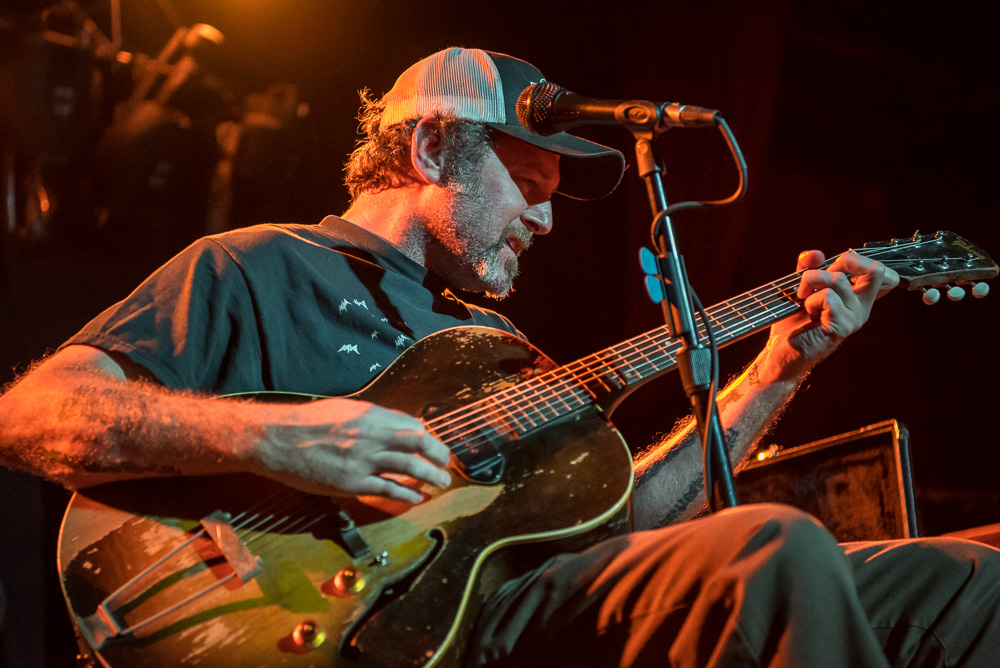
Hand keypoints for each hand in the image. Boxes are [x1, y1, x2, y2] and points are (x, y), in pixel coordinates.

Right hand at [251, 397, 451, 503]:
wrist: (277, 439)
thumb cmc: (307, 422)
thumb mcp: (345, 410)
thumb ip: (374, 417)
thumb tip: (402, 424)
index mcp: (370, 415)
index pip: (412, 425)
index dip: (429, 437)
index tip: (435, 445)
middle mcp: (372, 435)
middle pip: (418, 444)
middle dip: (439, 455)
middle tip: (447, 464)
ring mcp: (363, 460)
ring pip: (409, 468)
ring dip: (430, 476)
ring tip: (441, 482)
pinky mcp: (352, 483)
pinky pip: (387, 490)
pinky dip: (407, 494)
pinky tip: (416, 498)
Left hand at [758, 249, 898, 383]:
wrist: (782, 351)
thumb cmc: (793, 322)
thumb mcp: (801, 287)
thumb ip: (808, 267)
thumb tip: (817, 253)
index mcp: (857, 297)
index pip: (882, 272)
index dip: (860, 259)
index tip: (834, 267)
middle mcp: (862, 307)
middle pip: (876, 270)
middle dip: (844, 261)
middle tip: (821, 275)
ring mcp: (854, 318)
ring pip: (838, 279)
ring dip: (811, 282)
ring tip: (803, 299)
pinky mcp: (842, 327)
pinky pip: (828, 297)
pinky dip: (810, 300)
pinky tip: (808, 314)